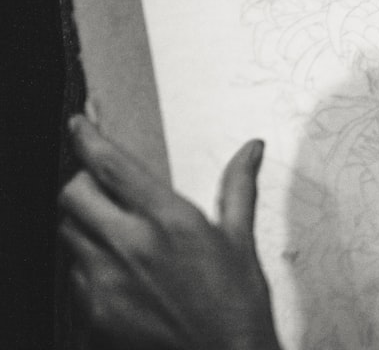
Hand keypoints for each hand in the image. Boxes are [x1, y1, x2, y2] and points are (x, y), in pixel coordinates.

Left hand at [59, 114, 281, 349]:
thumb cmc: (236, 305)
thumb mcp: (240, 240)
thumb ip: (238, 187)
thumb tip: (251, 149)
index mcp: (169, 221)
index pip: (111, 166)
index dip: (88, 138)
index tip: (80, 125)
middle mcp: (131, 246)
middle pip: (73, 195)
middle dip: (82, 184)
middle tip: (99, 187)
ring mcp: (107, 282)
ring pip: (67, 234)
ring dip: (82, 224)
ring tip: (112, 232)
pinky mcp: (94, 312)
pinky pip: (73, 275)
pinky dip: (86, 264)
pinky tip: (115, 271)